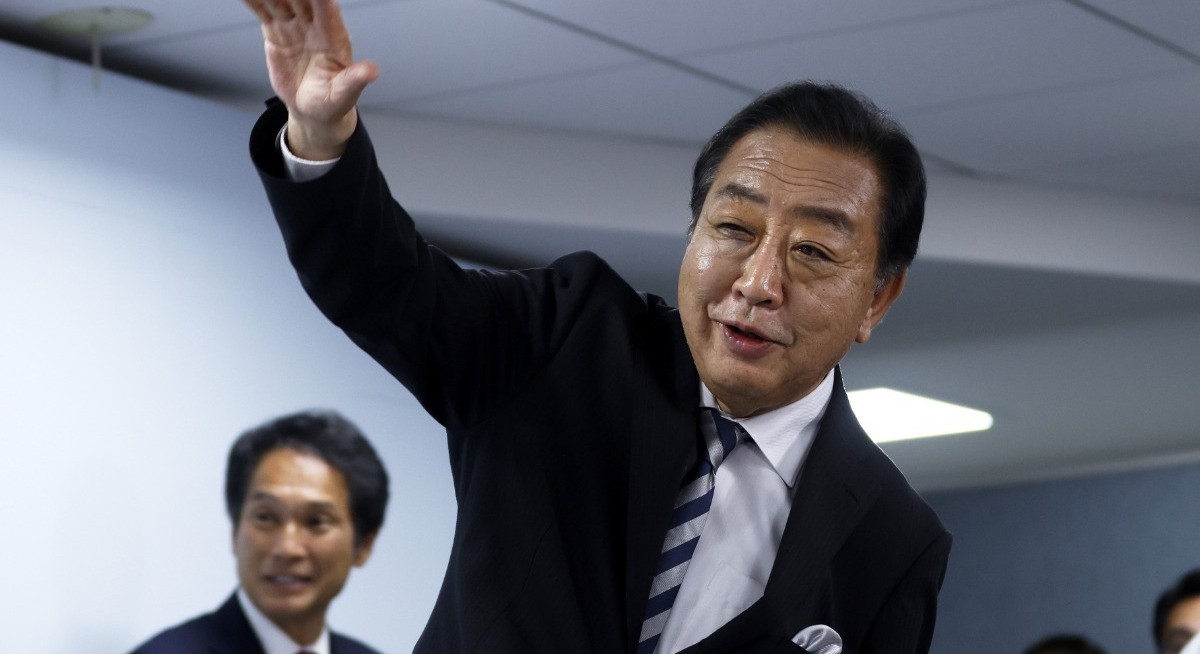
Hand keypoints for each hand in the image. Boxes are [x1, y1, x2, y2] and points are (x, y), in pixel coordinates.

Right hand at [243, 0, 379, 158]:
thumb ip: (355, 80)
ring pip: (280, 0)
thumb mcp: (344, 95)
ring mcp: (294, 26)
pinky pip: (263, 11)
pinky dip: (252, 1)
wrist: (311, 110)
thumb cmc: (332, 102)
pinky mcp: (276, 32)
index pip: (327, 9)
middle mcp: (314, 26)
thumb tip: (373, 71)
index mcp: (334, 36)